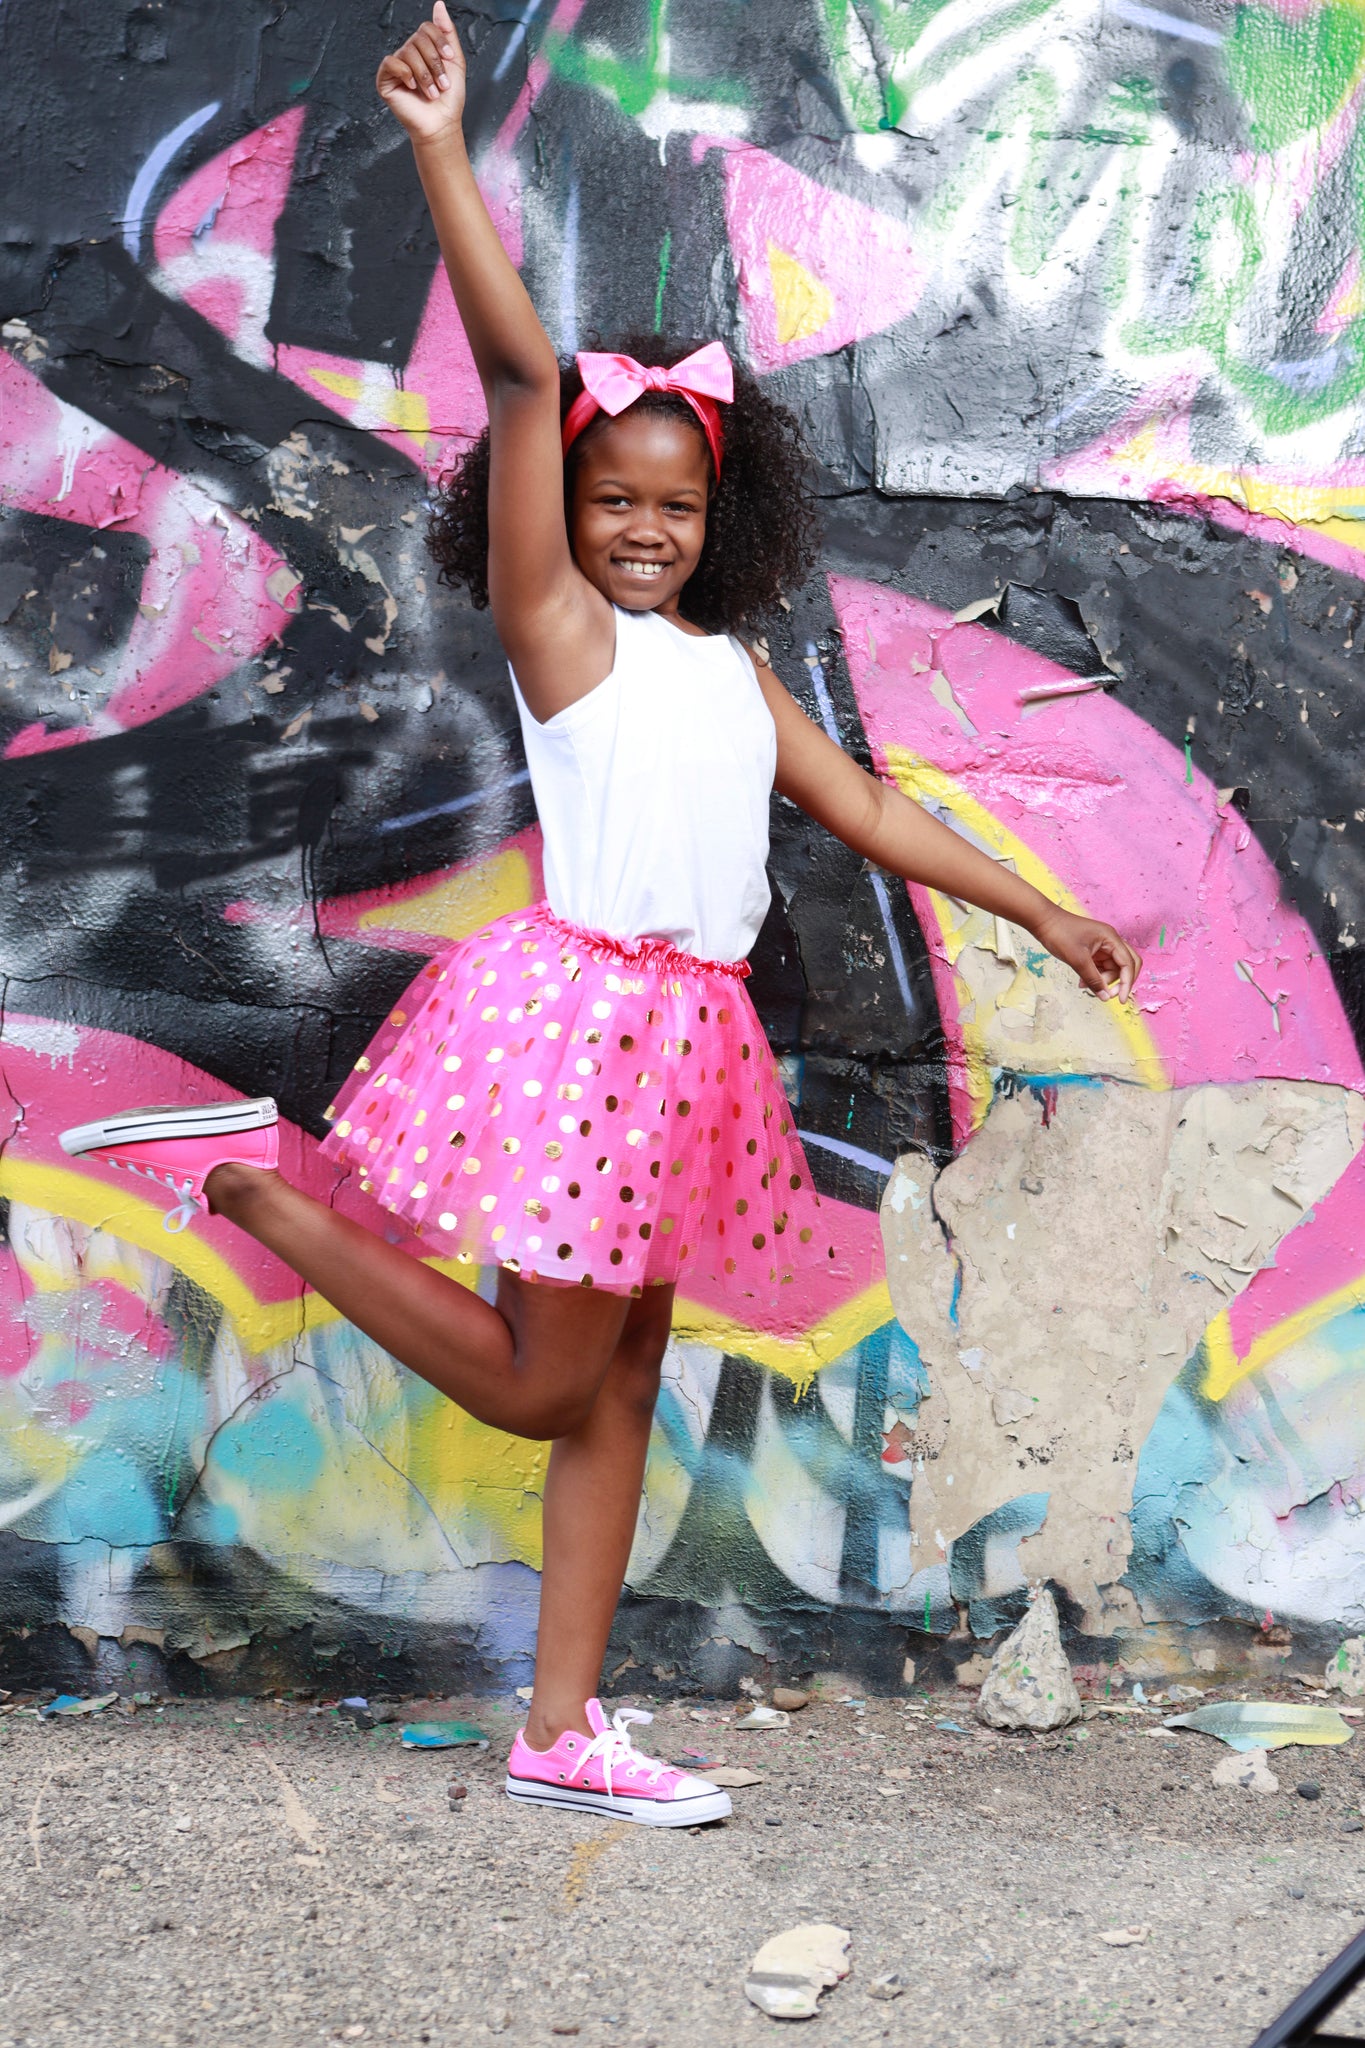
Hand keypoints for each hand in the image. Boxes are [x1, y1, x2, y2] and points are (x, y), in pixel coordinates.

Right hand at [376, 0, 466, 142]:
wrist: (441, 124)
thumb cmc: (449, 99)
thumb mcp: (455, 61)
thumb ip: (447, 32)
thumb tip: (439, 4)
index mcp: (424, 48)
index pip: (427, 28)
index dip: (439, 41)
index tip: (449, 59)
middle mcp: (409, 54)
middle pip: (418, 39)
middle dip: (434, 63)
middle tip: (442, 84)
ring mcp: (396, 66)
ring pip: (408, 52)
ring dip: (424, 74)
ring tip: (432, 92)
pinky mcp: (385, 79)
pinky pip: (391, 63)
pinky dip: (405, 73)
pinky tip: (412, 86)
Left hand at [1030, 904, 1141, 1002]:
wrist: (1043, 921)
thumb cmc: (1060, 933)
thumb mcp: (1077, 959)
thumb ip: (1093, 979)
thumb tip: (1105, 996)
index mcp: (1111, 938)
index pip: (1128, 963)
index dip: (1127, 982)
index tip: (1121, 999)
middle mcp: (1110, 941)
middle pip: (1126, 965)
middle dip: (1120, 981)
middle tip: (1107, 995)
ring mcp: (1102, 945)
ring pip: (1112, 968)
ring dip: (1102, 980)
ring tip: (1084, 985)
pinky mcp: (1093, 950)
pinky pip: (1101, 967)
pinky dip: (1095, 976)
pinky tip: (1082, 982)